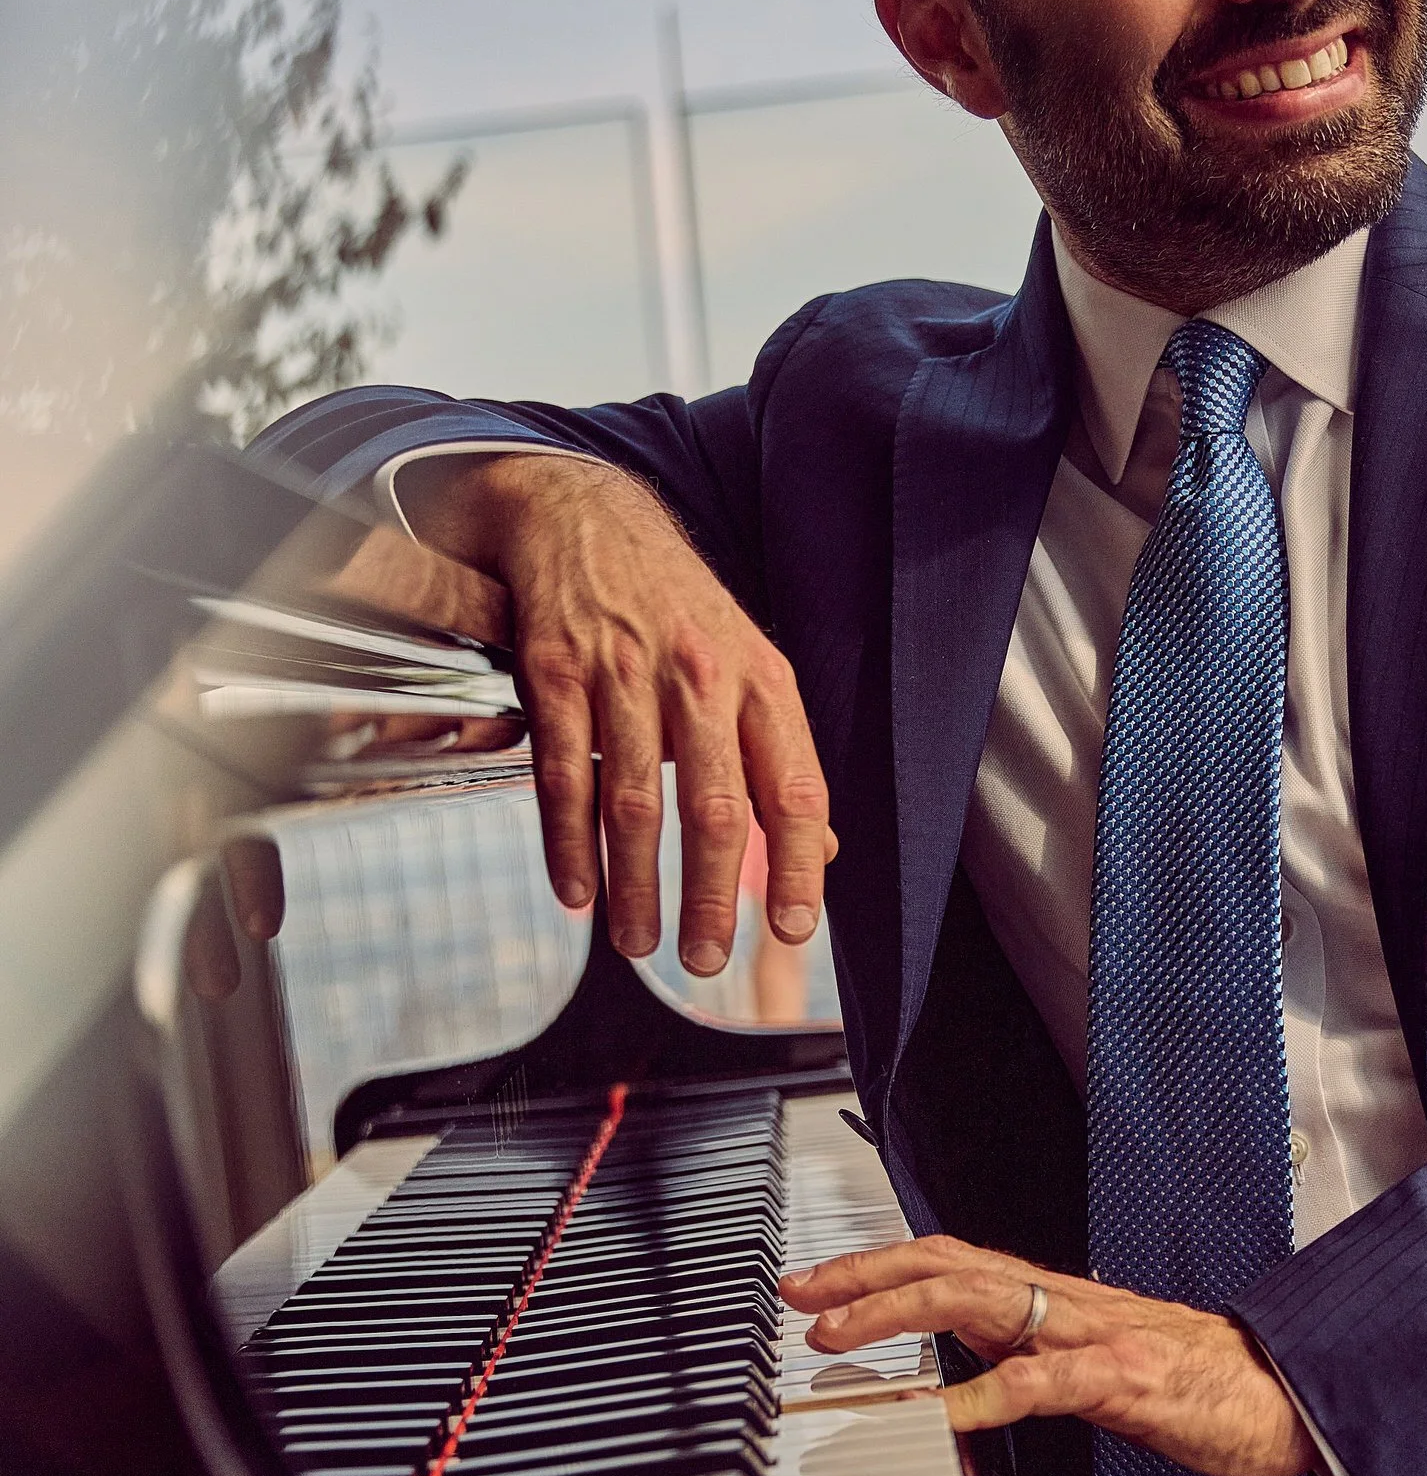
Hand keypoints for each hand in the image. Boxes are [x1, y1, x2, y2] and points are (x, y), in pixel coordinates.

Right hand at [402, 452, 834, 964]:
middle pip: (715, 810)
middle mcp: (700, 676)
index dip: (797, 864)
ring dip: (637, 887)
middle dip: (711, 898)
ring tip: (638, 944)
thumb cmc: (672, 606)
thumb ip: (777, 756)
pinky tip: (577, 894)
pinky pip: (564, 776)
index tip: (792, 928)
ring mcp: (624, 674)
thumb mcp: (746, 665)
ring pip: (636, 804)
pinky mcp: (556, 672)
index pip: (793, 787)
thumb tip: (820, 847)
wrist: (582, 514)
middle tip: (704, 961)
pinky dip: (569, 844)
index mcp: (760, 680)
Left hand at [781, 1236, 1315, 1475]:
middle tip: (799, 1298)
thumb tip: (968, 1382)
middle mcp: (1069, 1303)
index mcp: (1059, 1301)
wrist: (1292, 1393)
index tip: (816, 1285)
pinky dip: (988, 1395)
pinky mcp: (1130, 1380)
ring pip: (984, 1302)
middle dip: (864, 1276)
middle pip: (950, 1265)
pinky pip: (1047, 1383)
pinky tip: (943, 1416)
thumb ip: (1036, 1363)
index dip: (879, 1265)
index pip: (953, 1261)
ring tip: (841, 1340)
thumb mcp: (1100, 1367)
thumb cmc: (1202, 1385)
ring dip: (900, 1315)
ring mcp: (1097, 1336)